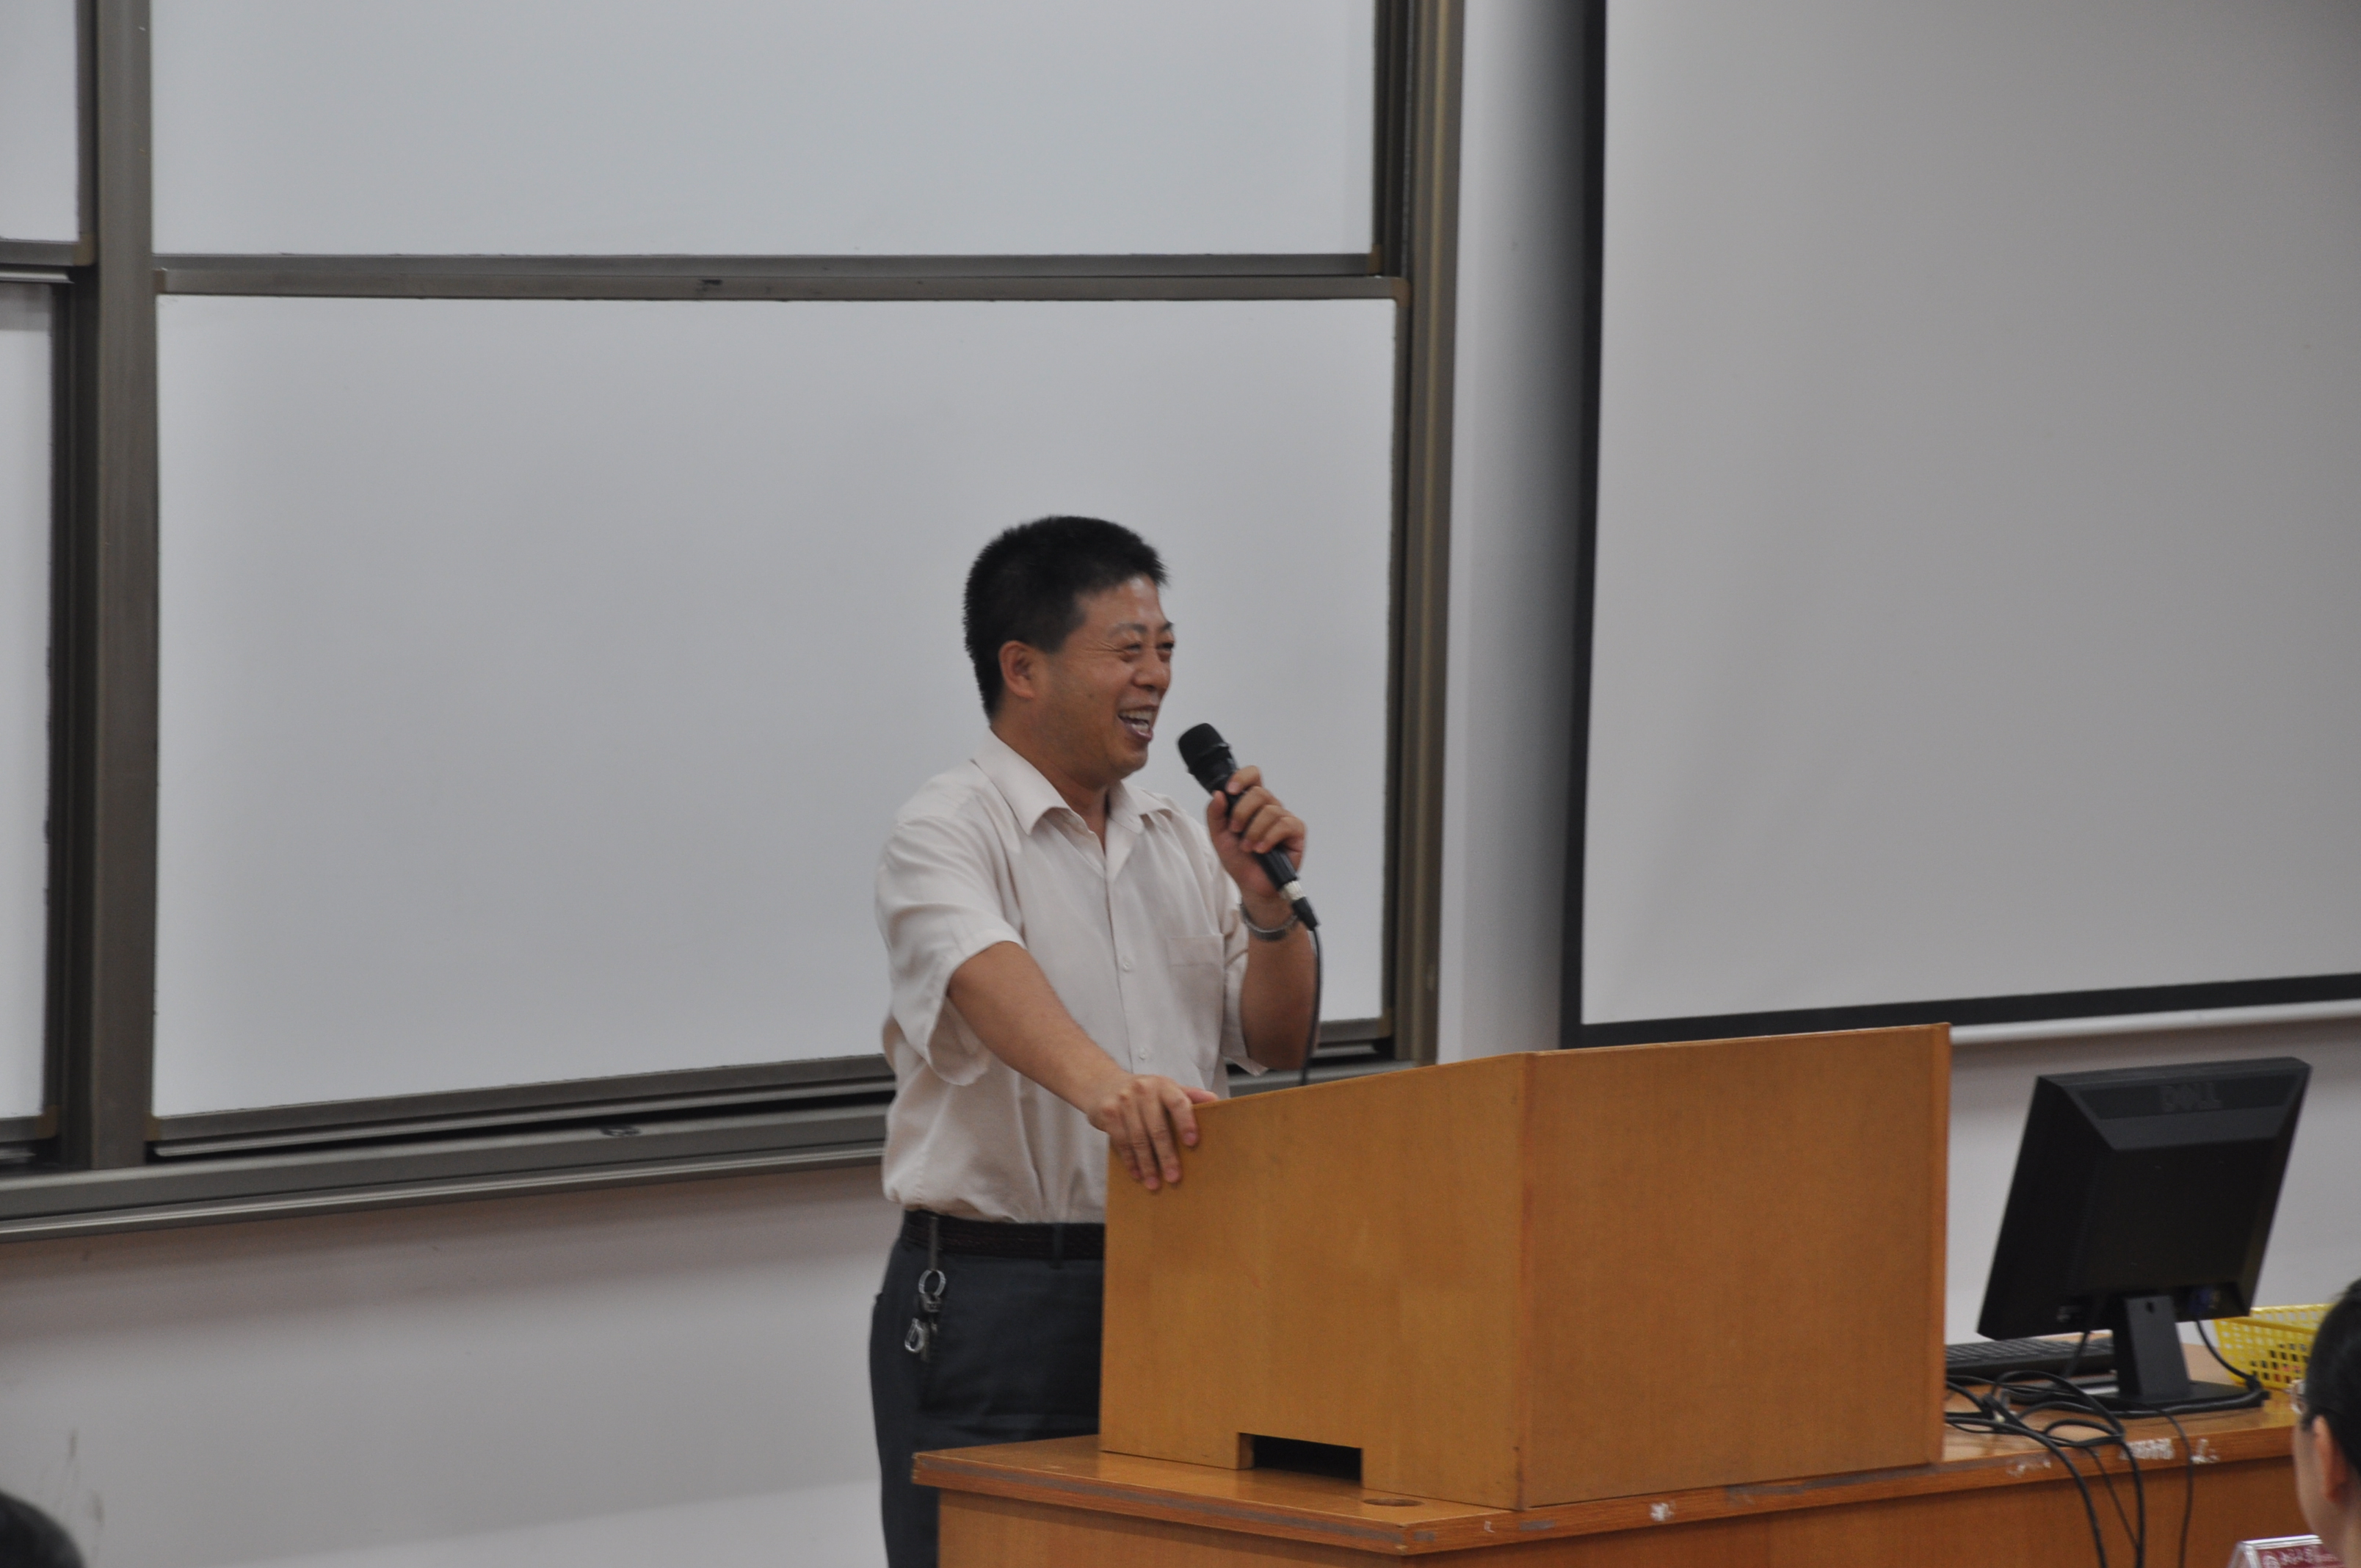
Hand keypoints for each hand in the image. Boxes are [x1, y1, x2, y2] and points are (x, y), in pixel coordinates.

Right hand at [1084, 1068, 1219, 1190]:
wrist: (1102, 1083)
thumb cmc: (1143, 1092)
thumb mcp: (1166, 1088)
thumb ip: (1189, 1095)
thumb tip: (1216, 1102)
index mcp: (1163, 1085)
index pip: (1178, 1102)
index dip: (1186, 1122)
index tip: (1192, 1142)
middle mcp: (1143, 1090)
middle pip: (1157, 1127)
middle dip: (1166, 1155)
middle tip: (1174, 1177)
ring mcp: (1124, 1101)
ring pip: (1138, 1138)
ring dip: (1147, 1164)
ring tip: (1154, 1183)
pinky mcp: (1108, 1113)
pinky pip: (1121, 1141)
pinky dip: (1130, 1160)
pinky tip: (1137, 1174)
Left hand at [1204, 764, 1306, 922]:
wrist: (1252, 885)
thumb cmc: (1239, 860)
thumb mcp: (1219, 837)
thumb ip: (1215, 814)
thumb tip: (1218, 794)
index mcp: (1251, 803)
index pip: (1253, 776)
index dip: (1242, 777)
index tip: (1230, 791)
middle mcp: (1269, 806)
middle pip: (1259, 792)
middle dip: (1242, 812)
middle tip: (1235, 831)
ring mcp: (1284, 817)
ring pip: (1270, 810)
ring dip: (1254, 831)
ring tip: (1249, 848)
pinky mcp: (1296, 831)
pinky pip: (1284, 825)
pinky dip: (1269, 837)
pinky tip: (1262, 850)